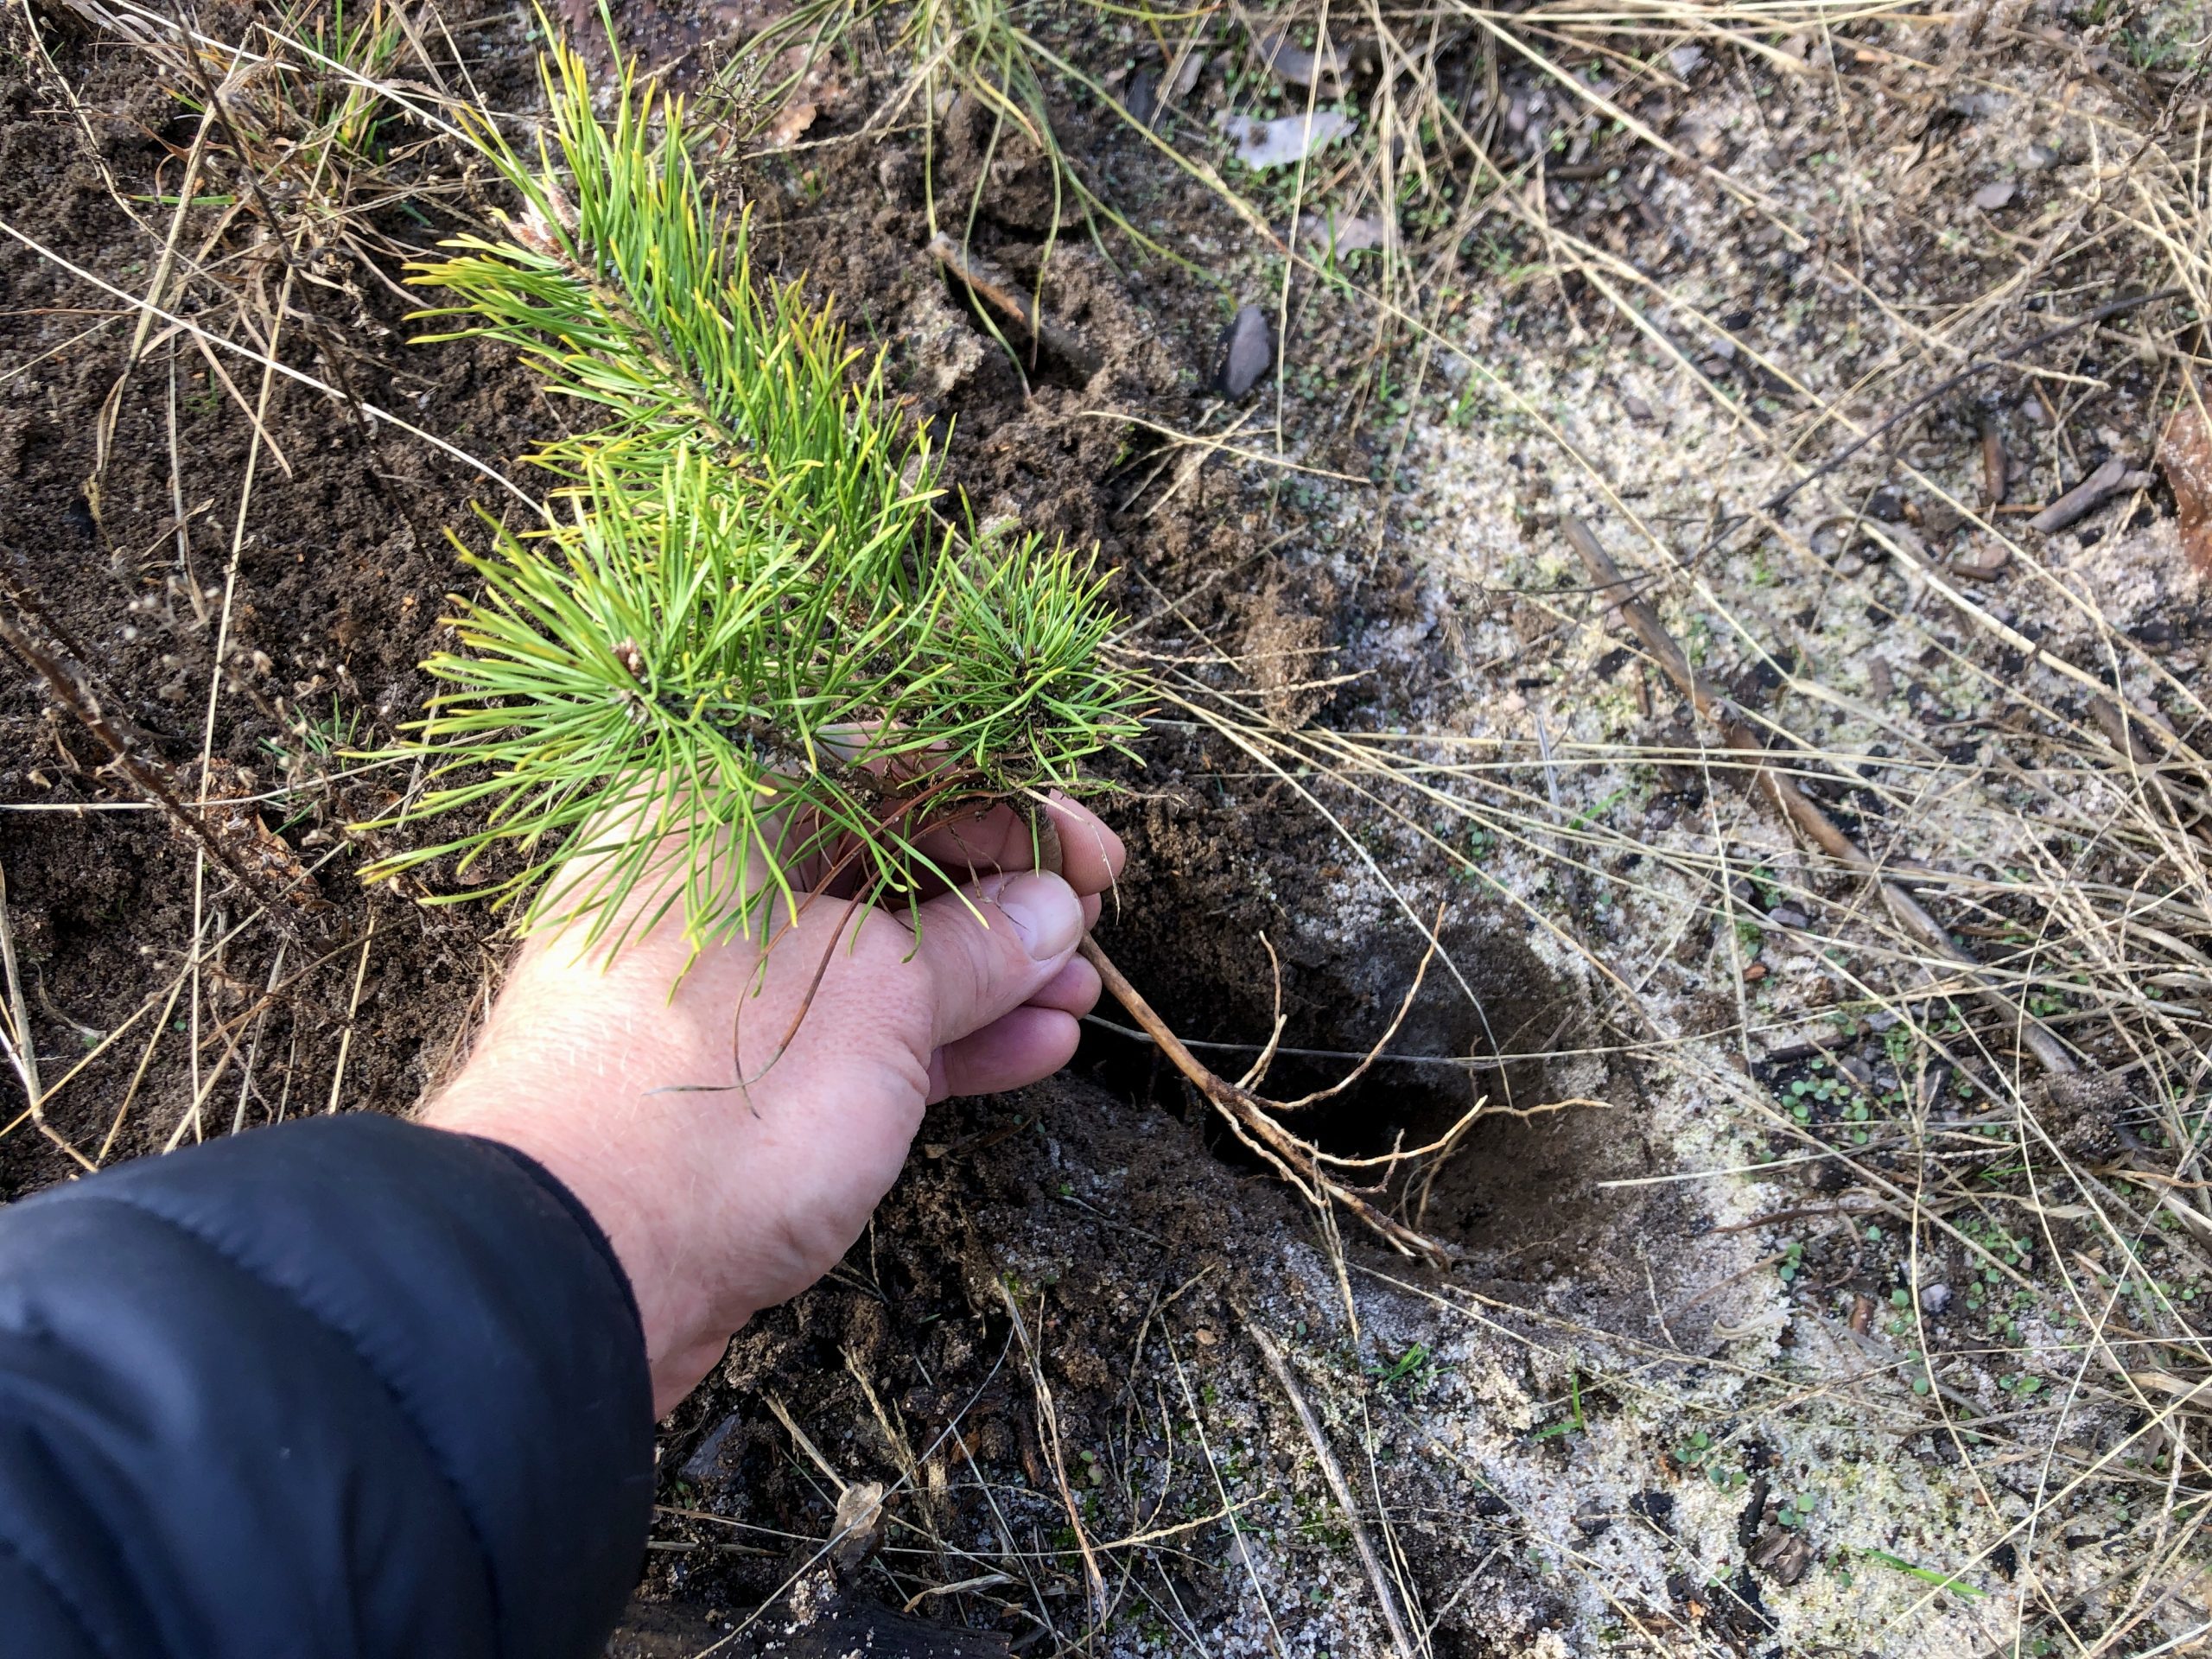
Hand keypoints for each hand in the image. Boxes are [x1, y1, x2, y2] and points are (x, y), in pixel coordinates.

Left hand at [421, 792, 1124, 1415]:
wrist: (571, 1269)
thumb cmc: (715, 1096)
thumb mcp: (877, 999)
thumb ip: (975, 947)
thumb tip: (1052, 910)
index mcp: (717, 806)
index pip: (888, 761)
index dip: (1004, 800)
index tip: (1088, 854)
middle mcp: (711, 878)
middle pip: (886, 852)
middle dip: (1002, 891)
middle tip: (1090, 926)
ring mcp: (720, 984)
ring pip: (878, 949)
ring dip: (990, 972)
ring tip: (1082, 998)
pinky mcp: (732, 1076)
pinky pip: (853, 1030)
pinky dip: (941, 1037)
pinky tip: (1034, 1050)